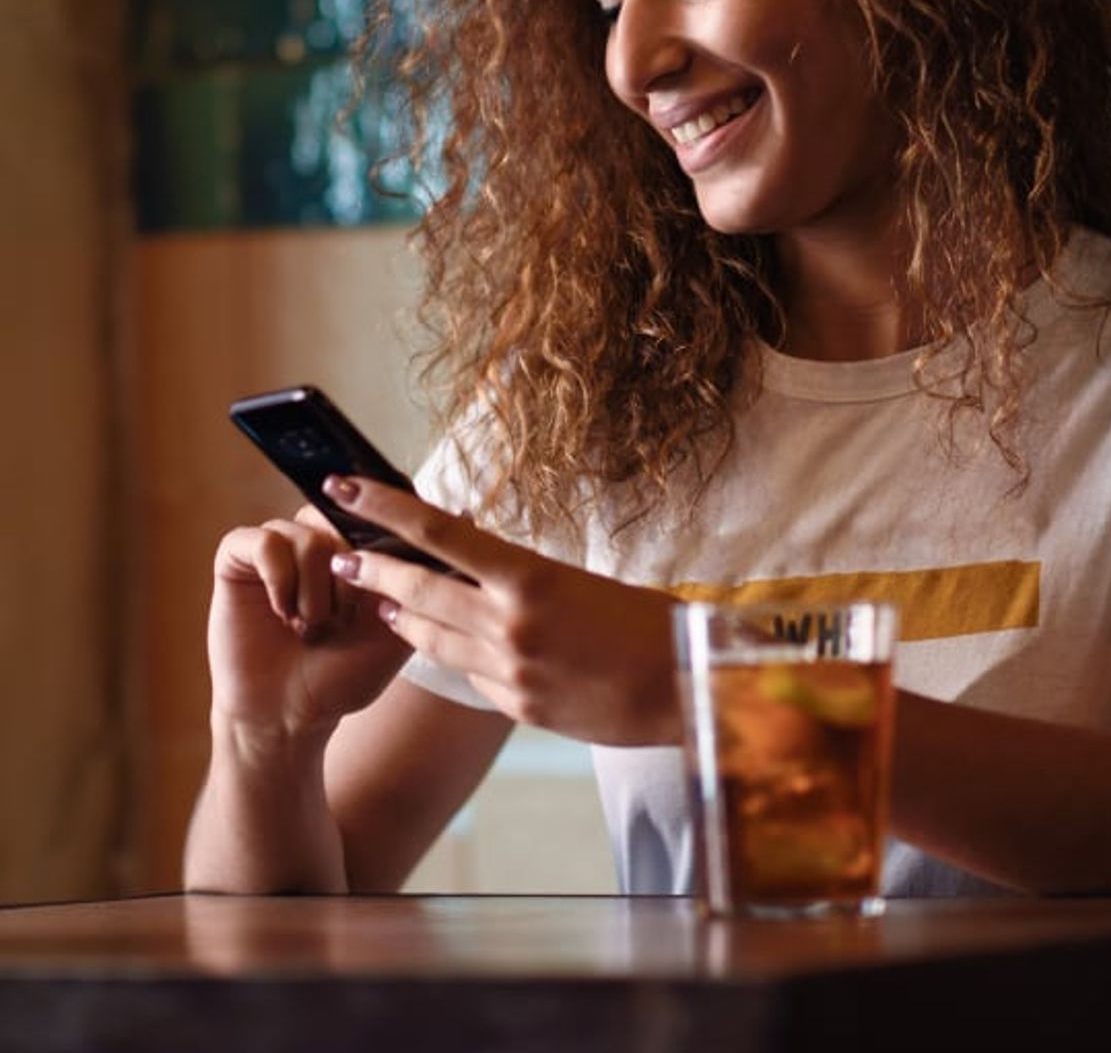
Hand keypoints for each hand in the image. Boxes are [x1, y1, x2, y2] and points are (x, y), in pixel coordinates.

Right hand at [207, 506, 412, 743]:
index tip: (388, 562)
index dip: (384, 523)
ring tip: (314, 628)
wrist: (290, 716)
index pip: (375, 508)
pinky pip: (265, 542)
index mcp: (358, 548)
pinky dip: (281, 579)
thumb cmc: (346, 675)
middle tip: (342, 621)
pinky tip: (286, 614)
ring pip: (309, 532)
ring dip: (318, 588)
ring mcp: (279, 546)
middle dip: (352, 575)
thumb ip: (431, 579)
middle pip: (344, 517)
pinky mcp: (238, 558)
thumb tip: (467, 518)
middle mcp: (319, 538)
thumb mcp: (399, 626)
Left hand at [321, 477, 680, 746]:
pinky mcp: (515, 707)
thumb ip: (523, 578)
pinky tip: (451, 643)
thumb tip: (478, 569)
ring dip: (402, 616)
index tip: (344, 488)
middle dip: (372, 573)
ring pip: (431, 639)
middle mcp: (509, 625)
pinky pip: (468, 674)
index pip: (440, 533)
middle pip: (417, 591)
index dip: (385, 507)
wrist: (684, 688)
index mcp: (531, 578)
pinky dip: (456, 653)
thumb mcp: (582, 581)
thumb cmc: (648, 622)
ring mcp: (507, 671)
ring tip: (382, 603)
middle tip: (341, 559)